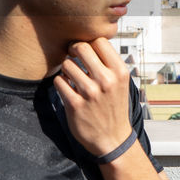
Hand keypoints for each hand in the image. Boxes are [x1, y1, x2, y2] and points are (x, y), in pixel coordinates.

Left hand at [54, 37, 133, 157]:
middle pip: (81, 47)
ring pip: (67, 64)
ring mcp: (90, 93)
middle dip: (73, 50)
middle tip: (73, 57)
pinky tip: (68, 89)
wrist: (112, 139)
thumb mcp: (120, 82)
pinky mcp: (75, 105)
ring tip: (72, 77)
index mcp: (120, 72)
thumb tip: (89, 41)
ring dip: (66, 69)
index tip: (84, 51)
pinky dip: (60, 83)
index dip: (89, 43)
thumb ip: (108, 63)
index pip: (100, 41)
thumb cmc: (114, 106)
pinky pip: (59, 81)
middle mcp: (106, 80)